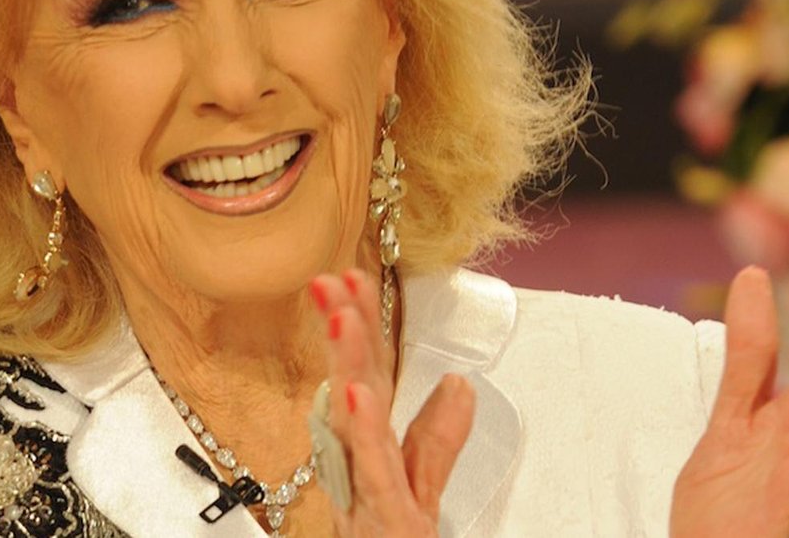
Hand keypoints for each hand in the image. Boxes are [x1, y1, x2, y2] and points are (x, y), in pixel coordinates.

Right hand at [310, 269, 475, 536]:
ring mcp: (368, 493)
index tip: (352, 276)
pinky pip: (373, 473)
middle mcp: (361, 467)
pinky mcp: (383, 520)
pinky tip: (355, 395)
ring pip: (354, 421)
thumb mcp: (420, 490)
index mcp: (372, 453)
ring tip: (343, 315)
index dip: (362, 327)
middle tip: (330, 278)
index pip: (368, 377)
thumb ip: (437, 440)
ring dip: (348, 364)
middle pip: (354, 387)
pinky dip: (363, 432)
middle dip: (344, 331)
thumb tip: (458, 383)